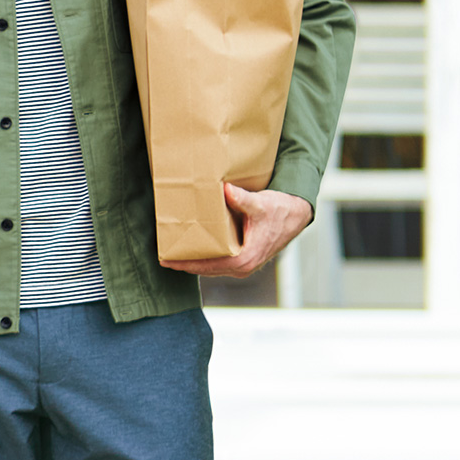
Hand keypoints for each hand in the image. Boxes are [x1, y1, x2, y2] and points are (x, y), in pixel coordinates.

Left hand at [160, 183, 312, 278]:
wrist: (296, 215)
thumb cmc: (280, 210)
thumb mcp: (260, 203)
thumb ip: (242, 198)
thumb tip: (226, 190)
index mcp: (244, 258)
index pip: (208, 265)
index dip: (186, 263)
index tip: (166, 260)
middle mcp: (243, 267)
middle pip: (206, 269)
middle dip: (184, 264)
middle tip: (163, 257)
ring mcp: (243, 266)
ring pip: (211, 268)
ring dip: (193, 262)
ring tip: (173, 254)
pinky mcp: (244, 260)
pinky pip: (218, 263)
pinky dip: (204, 259)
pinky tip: (193, 250)